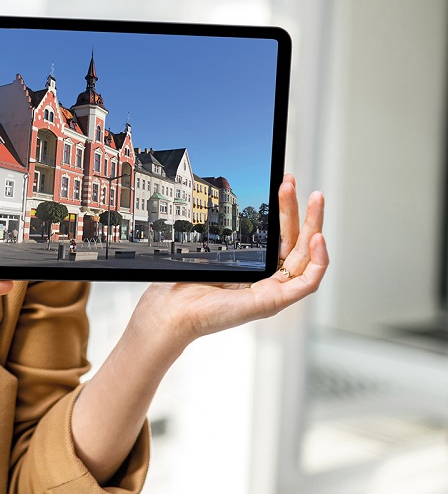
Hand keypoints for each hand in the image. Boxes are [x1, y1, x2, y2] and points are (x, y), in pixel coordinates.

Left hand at [135, 174, 327, 347]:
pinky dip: (318, 261)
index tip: (284, 185)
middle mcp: (268, 280)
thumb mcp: (213, 253)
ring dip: (315, 225)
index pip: (281, 237)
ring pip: (306, 257)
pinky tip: (317, 238)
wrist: (175, 310)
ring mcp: (273, 292)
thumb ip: (230, 236)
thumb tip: (231, 204)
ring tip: (315, 199)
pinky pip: (308, 283)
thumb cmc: (187, 287)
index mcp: (257, 269)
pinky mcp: (273, 302)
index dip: (285, 211)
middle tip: (297, 183)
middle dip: (300, 209)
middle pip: (295, 241)